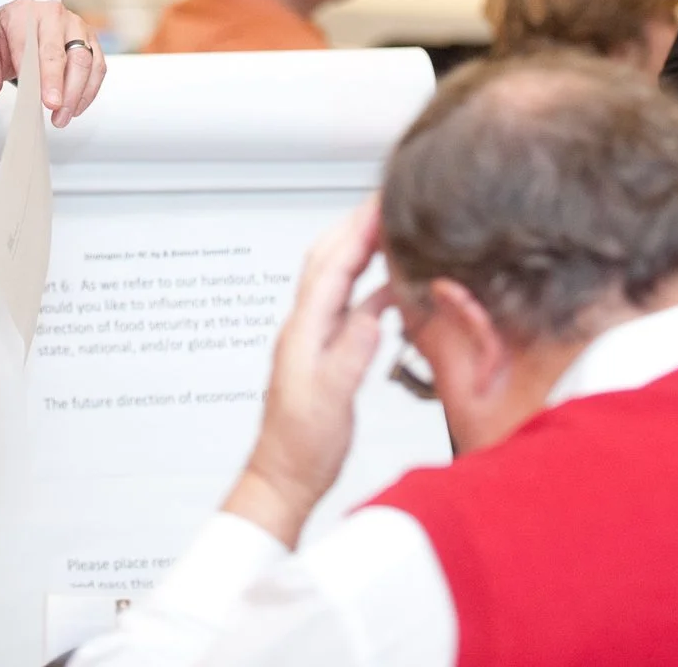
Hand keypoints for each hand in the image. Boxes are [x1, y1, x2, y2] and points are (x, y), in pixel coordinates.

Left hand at [0, 0, 104, 124]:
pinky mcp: (91, 40)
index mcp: (24, 13)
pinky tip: (75, 108)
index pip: (31, 43)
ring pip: (85, 60)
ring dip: (76, 93)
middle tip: (56, 110)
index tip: (43, 99)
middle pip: (63, 52)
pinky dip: (89, 90)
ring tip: (63, 117)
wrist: (25, 18)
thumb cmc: (8, 34)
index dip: (38, 73)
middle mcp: (54, 15)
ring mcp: (77, 26)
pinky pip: (97, 67)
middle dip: (61, 85)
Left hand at [224, 199, 393, 548]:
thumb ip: (351, 353)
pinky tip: (392, 288)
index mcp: (305, 330)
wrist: (284, 476)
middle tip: (387, 202)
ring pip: (339, 279)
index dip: (358, 229)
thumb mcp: (330, 399)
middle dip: (357, 225)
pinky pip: (350, 307)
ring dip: (362, 249)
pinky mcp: (328, 353)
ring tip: (391, 231)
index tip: (380, 202)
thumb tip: (375, 313)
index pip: (332, 265)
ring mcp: (316, 338)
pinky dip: (371, 288)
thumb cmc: (300, 445)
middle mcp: (307, 326)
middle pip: (330, 259)